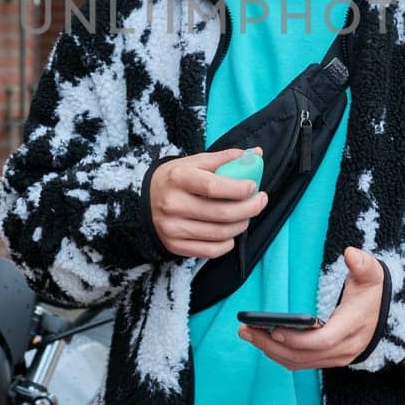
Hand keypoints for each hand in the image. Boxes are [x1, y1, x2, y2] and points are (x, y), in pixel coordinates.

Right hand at [150, 147, 267, 258]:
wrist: (144, 198)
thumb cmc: (176, 178)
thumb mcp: (195, 162)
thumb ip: (225, 159)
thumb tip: (256, 154)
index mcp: (178, 178)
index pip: (213, 187)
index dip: (238, 189)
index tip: (253, 186)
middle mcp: (173, 204)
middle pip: (221, 213)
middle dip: (249, 208)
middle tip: (260, 201)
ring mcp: (172, 228)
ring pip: (220, 233)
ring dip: (241, 225)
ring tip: (246, 215)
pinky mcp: (174, 245)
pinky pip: (210, 250)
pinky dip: (227, 243)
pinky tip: (231, 232)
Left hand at [238, 247, 385, 369]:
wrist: (388, 315)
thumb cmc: (374, 292)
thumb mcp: (373, 275)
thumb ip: (362, 264)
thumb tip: (351, 254)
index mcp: (353, 327)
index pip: (323, 340)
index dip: (297, 338)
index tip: (274, 328)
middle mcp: (345, 348)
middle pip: (304, 355)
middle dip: (272, 345)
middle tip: (246, 330)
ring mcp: (336, 357)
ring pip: (299, 362)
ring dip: (271, 351)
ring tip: (247, 334)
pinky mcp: (328, 360)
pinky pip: (301, 363)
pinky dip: (280, 355)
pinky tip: (263, 341)